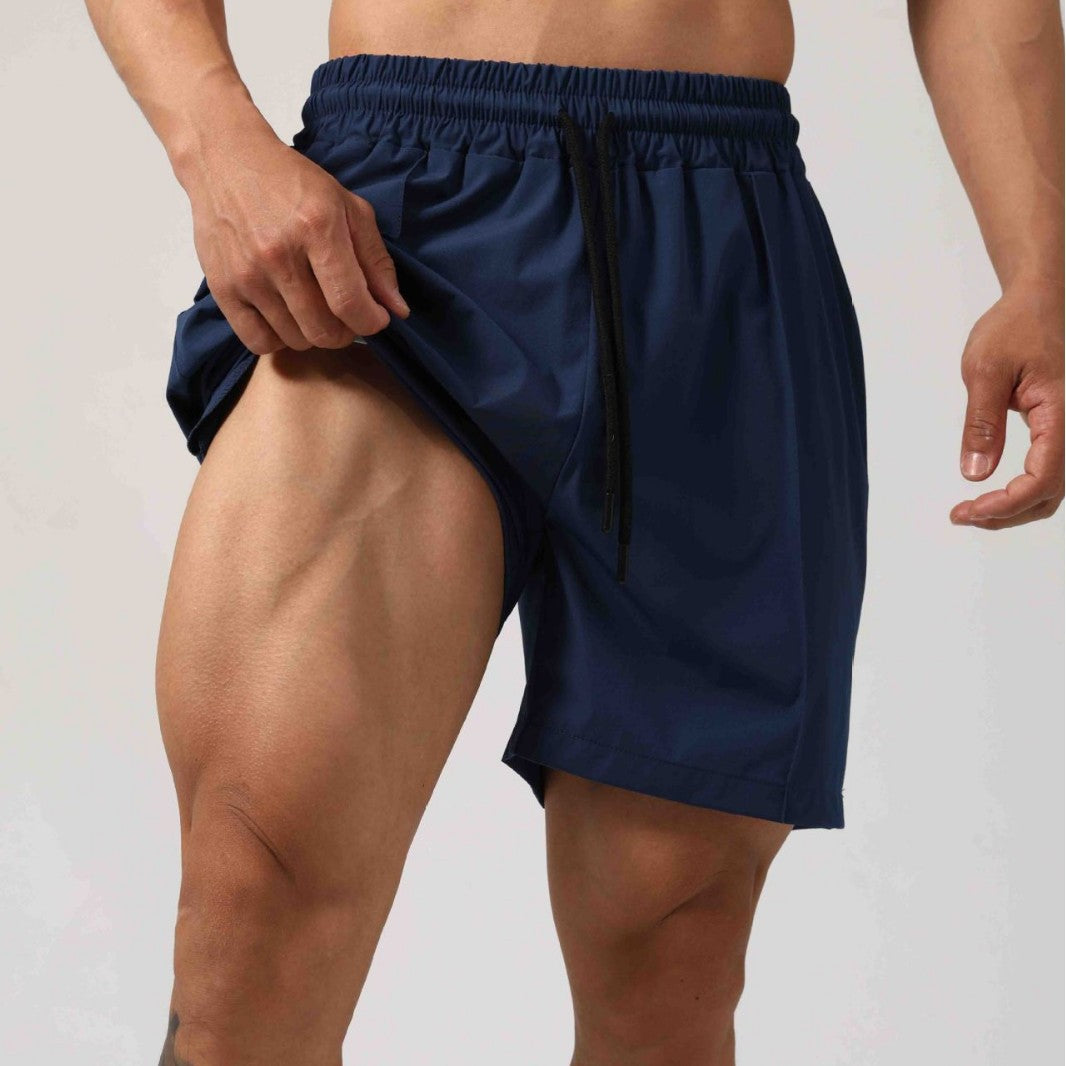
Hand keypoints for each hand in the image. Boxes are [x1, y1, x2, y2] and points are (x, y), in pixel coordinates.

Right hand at [186, 129, 408, 354]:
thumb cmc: (291, 183)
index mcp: (317, 228)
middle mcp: (279, 254)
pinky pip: (258, 342)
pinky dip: (278, 339)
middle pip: (324, 330)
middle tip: (346, 314)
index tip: (376, 317)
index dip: (372, 321)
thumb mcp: (346, 206)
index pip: (351, 303)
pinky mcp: (221, 288)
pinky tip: (284, 318)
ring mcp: (247, 274)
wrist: (224, 159)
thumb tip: (397, 309)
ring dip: (313, 334)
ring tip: (314, 309)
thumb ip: (375, 259)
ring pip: (295, 340)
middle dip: (346, 332)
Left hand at [951, 280, 1063, 528]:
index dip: (1006, 504)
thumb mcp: (986, 369)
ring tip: (973, 509)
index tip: (968, 509)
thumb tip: (976, 472)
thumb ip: (982, 422)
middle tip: (962, 514)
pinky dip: (1023, 491)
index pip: (1043, 478)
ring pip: (1053, 488)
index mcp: (1063, 413)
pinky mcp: (1061, 429)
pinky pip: (1050, 471)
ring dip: (1015, 506)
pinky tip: (992, 492)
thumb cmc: (1017, 326)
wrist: (1040, 302)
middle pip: (1050, 493)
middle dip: (1007, 513)